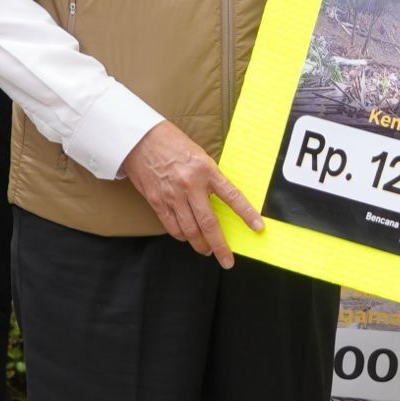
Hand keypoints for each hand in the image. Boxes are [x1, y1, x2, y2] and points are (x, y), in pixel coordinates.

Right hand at [123, 120, 262, 266]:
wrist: (142, 141)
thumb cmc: (174, 144)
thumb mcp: (200, 156)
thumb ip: (210, 178)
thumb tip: (220, 199)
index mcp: (207, 170)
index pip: (232, 196)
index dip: (246, 213)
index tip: (257, 227)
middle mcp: (190, 185)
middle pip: (208, 223)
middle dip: (219, 245)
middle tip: (226, 259)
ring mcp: (172, 196)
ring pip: (189, 230)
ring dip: (200, 244)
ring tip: (207, 250)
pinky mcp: (157, 202)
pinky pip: (172, 226)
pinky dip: (181, 235)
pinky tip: (187, 237)